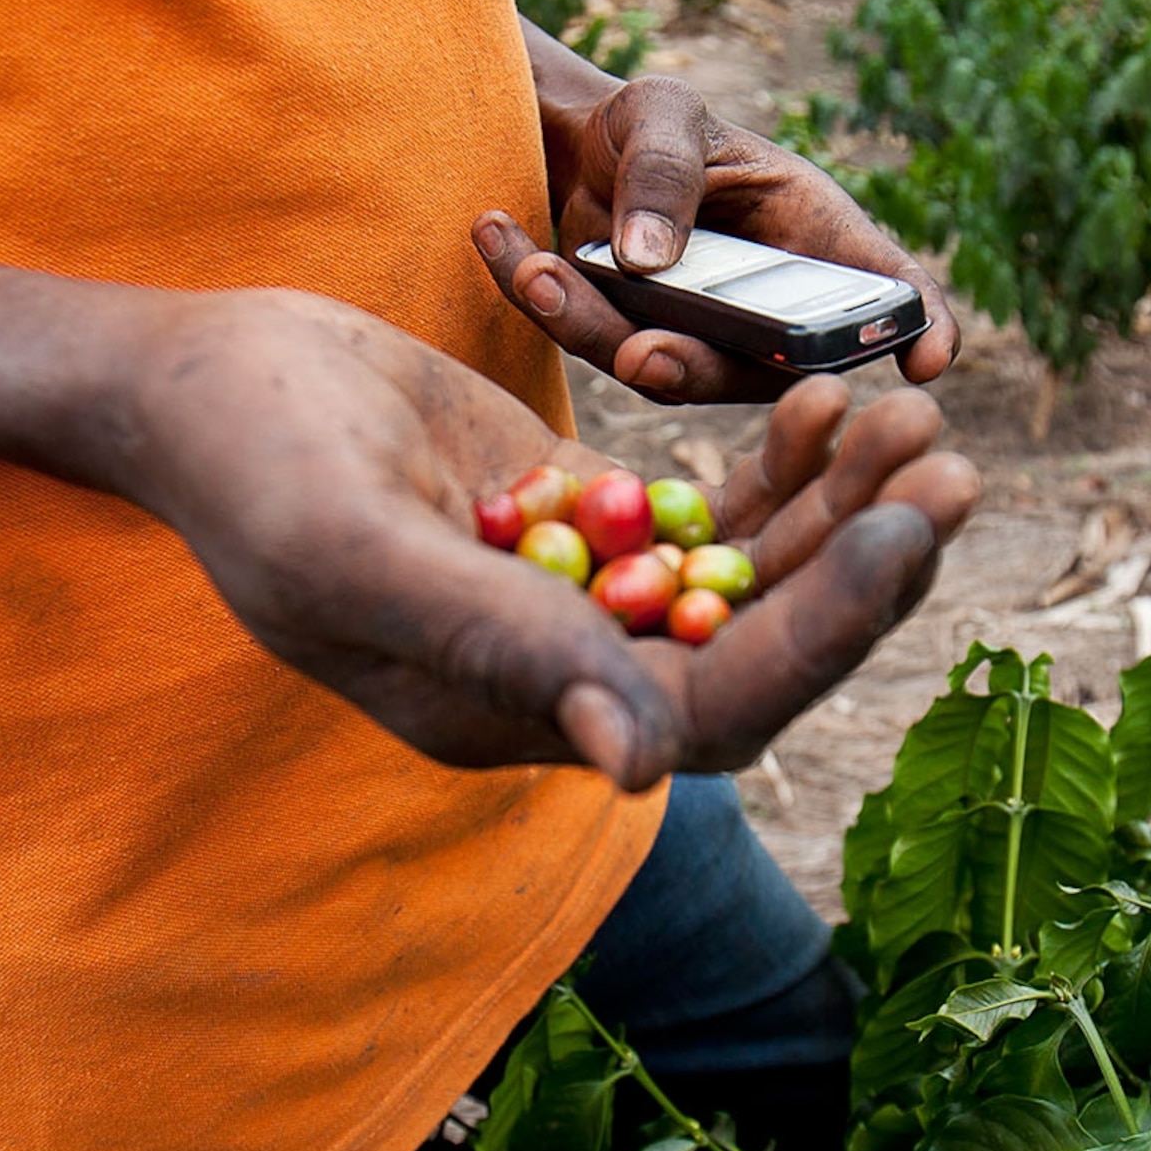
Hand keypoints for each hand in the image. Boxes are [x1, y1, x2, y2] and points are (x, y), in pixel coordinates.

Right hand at [123, 290, 978, 785]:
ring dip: (837, 507)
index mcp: (506, 722)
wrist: (200, 381)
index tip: (907, 534)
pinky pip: (704, 514)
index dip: (817, 633)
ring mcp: (572, 601)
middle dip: (859, 565)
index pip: (704, 711)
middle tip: (950, 468)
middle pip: (751, 647)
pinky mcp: (579, 525)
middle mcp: (557, 681)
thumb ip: (499, 648)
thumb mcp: (361, 552)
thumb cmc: (251, 465)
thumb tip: (640, 769)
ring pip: (743, 576)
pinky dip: (775, 466)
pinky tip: (832, 400)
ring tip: (920, 419)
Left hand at [476, 44, 959, 404]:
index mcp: (814, 236)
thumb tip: (650, 259)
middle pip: (763, 366)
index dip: (921, 327)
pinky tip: (498, 238)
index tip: (927, 363)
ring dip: (589, 325)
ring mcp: (701, 338)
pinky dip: (539, 300)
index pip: (889, 288)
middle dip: (696, 367)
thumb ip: (661, 174)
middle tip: (641, 353)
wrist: (567, 144)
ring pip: (661, 366)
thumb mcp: (661, 116)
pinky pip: (590, 341)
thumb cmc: (646, 122)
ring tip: (534, 266)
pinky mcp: (630, 345)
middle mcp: (770, 307)